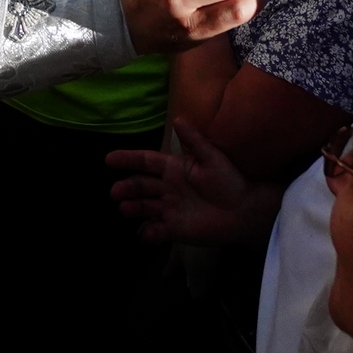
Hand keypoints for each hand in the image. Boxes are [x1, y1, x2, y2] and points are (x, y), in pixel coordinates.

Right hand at [105, 119, 285, 243]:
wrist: (243, 212)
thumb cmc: (229, 181)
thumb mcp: (213, 158)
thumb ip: (194, 141)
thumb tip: (177, 119)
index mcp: (173, 168)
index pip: (146, 161)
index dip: (127, 159)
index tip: (109, 159)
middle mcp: (167, 188)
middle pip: (140, 186)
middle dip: (126, 187)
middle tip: (115, 192)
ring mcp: (168, 209)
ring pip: (144, 207)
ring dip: (133, 208)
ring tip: (125, 209)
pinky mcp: (174, 229)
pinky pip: (155, 231)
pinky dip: (148, 233)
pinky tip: (145, 233)